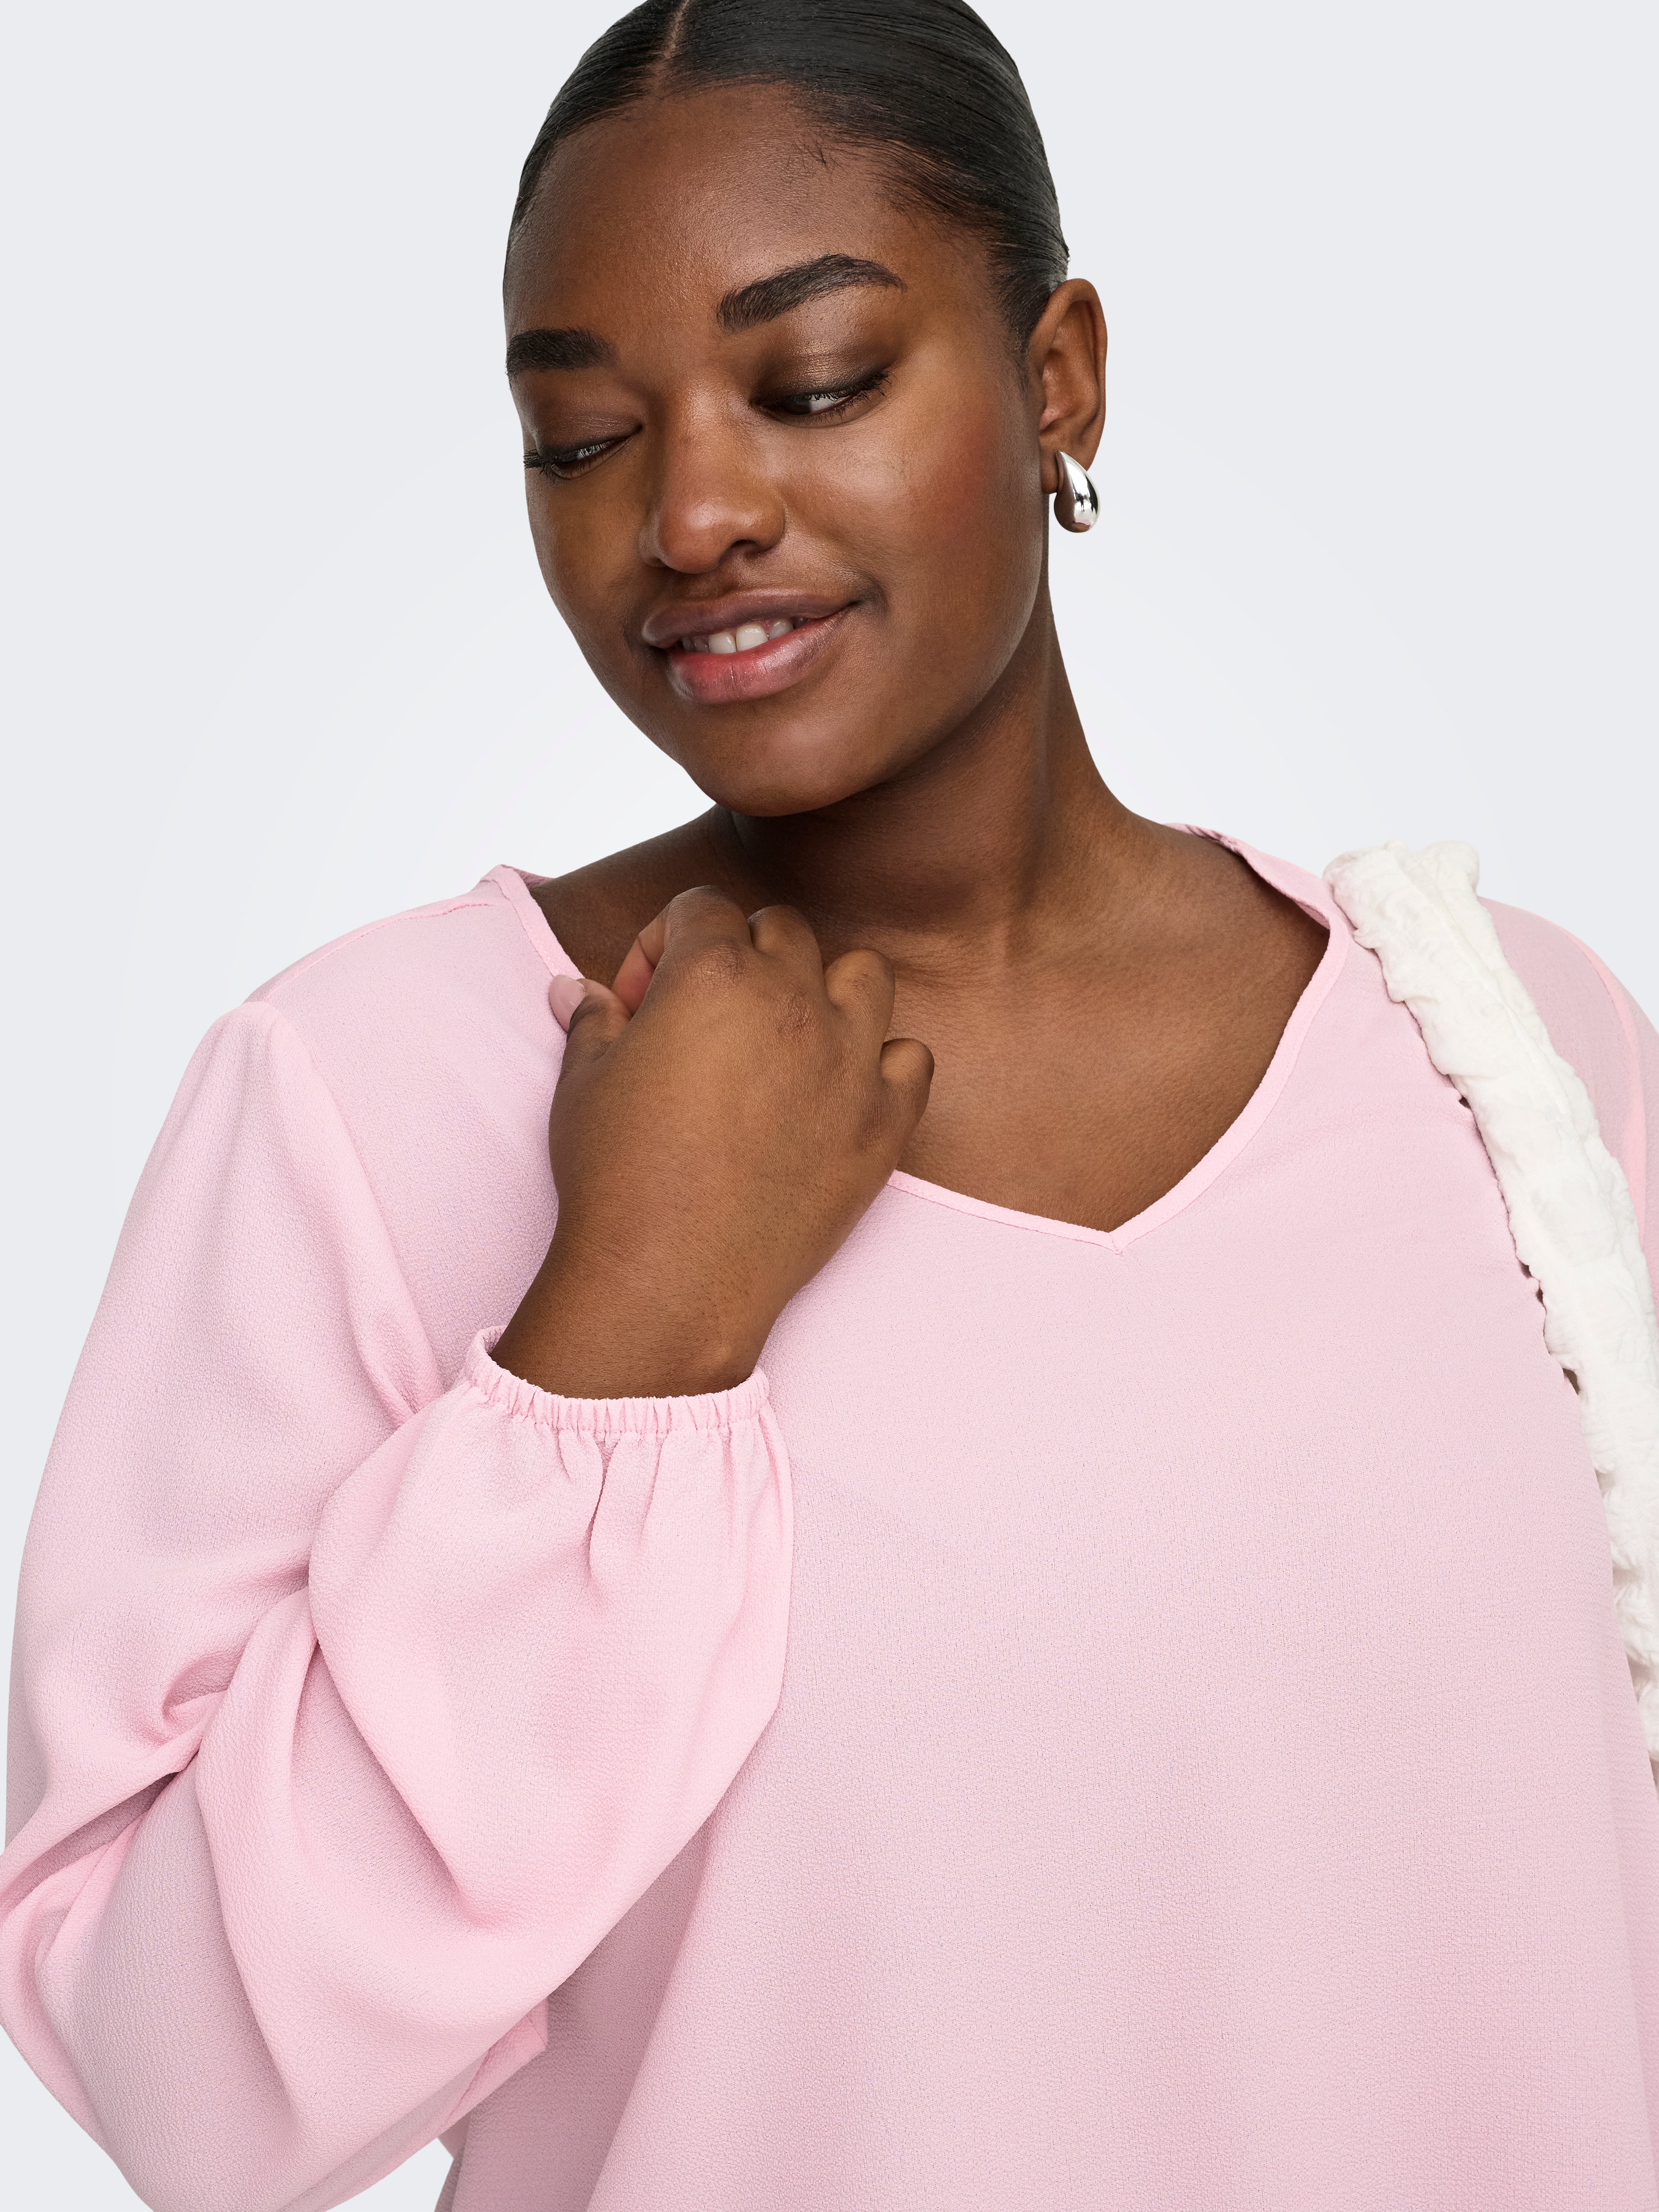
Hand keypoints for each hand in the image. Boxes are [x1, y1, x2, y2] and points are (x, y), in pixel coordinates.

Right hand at [493, 889, 932, 1397]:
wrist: (669, 1279)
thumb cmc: (616, 1178)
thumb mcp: (582, 1084)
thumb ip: (592, 1020)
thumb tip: (575, 988)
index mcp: (713, 974)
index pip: (701, 907)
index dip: (662, 944)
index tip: (641, 1000)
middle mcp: (792, 1001)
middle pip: (782, 931)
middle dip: (741, 957)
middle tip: (707, 1021)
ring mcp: (848, 1061)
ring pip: (863, 975)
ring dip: (827, 990)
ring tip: (787, 1037)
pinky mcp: (883, 1123)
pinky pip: (911, 1059)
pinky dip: (884, 1065)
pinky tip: (840, 1091)